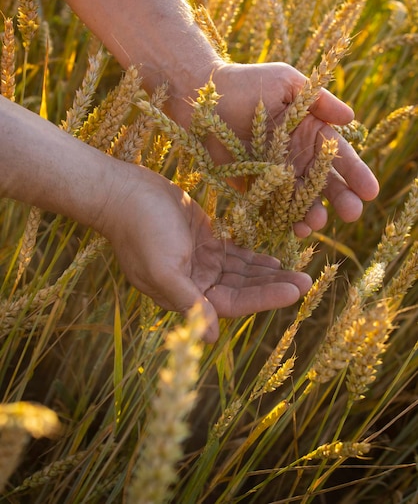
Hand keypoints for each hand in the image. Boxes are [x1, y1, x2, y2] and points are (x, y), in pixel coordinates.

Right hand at [99, 161, 311, 341]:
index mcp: (185, 294)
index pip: (234, 303)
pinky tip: (275, 260)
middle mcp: (196, 283)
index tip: (296, 291)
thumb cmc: (141, 229)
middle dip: (273, 286)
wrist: (124, 192)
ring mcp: (200, 261)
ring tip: (301, 272)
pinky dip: (254, 258)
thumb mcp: (163, 267)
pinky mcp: (204, 240)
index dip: (265, 298)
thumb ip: (188, 301)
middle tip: (308, 281)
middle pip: (243, 289)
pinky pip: (235, 254)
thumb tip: (212, 336)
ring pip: (242, 272)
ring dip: (269, 272)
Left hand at [172, 61, 378, 236]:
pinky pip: (271, 206)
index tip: (370, 191)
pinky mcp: (252, 185)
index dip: (356, 173)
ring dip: (311, 212)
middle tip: (352, 214)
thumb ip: (318, 99)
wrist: (203, 97)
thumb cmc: (248, 82)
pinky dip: (282, 218)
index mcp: (310, 131)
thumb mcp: (286, 82)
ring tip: (317, 223)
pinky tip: (293, 229)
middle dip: (340, 198)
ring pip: (300, 198)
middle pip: (324, 182)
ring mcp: (275, 173)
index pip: (338, 155)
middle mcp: (296, 156)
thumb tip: (351, 118)